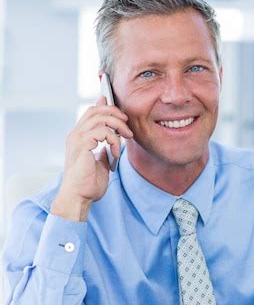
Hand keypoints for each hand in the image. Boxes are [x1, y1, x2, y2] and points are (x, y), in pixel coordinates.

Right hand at [51, 96, 132, 220]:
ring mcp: (77, 139)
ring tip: (127, 136)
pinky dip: (113, 140)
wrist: (78, 198)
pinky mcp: (82, 145)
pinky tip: (115, 152)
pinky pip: (103, 132)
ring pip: (100, 118)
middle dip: (114, 113)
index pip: (90, 113)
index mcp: (78, 138)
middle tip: (127, 125)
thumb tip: (109, 145)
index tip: (120, 113)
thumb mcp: (100, 164)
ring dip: (118, 125)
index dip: (105, 107)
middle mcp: (75, 136)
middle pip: (95, 111)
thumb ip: (103, 152)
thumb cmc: (87, 185)